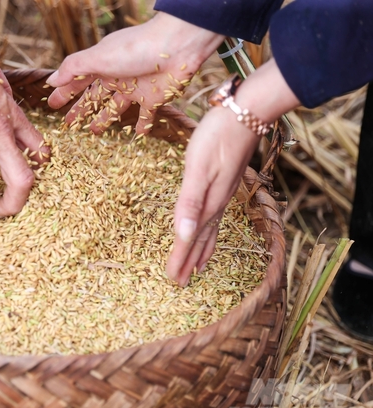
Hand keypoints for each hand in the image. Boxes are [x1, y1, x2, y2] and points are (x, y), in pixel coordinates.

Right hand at [46, 12, 222, 134]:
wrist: (176, 46)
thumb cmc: (134, 48)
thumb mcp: (97, 57)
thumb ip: (73, 69)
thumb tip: (51, 81)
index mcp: (101, 65)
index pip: (77, 81)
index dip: (64, 93)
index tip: (52, 105)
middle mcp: (116, 77)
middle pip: (94, 97)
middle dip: (81, 110)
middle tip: (68, 124)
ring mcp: (135, 89)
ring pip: (115, 108)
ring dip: (104, 119)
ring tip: (94, 132)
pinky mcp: (154, 98)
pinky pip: (145, 116)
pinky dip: (141, 126)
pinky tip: (136, 136)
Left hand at [166, 59, 300, 285]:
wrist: (246, 113)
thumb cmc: (217, 137)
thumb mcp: (198, 168)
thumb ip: (189, 202)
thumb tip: (183, 235)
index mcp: (209, 203)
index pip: (191, 238)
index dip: (181, 259)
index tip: (173, 279)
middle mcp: (218, 203)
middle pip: (201, 239)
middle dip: (190, 261)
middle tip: (181, 282)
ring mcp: (223, 194)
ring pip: (210, 230)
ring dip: (201, 250)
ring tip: (196, 267)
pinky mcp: (226, 183)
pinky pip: (216, 217)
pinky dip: (210, 231)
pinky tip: (208, 229)